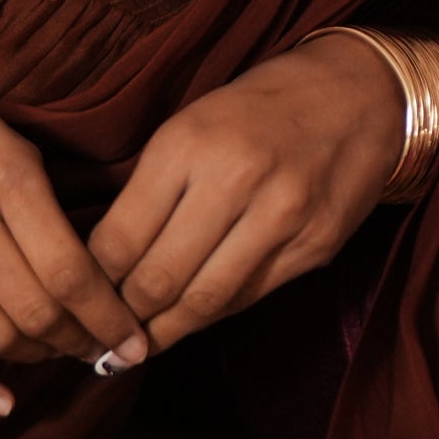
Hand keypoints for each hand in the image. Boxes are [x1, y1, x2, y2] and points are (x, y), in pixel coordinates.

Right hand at [0, 73, 148, 416]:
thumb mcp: (5, 142)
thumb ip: (46, 203)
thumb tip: (98, 270)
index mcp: (6, 178)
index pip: (73, 271)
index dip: (110, 318)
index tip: (132, 340)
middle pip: (38, 311)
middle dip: (79, 342)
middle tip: (96, 349)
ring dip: (34, 359)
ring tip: (51, 354)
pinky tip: (2, 402)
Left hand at [83, 37, 405, 357]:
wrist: (358, 95)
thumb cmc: (259, 110)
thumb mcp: (191, 125)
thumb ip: (150, 189)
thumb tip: (104, 263)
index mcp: (187, 144)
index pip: (120, 239)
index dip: (92, 283)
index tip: (80, 299)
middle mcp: (235, 180)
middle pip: (158, 279)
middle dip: (124, 317)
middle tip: (104, 335)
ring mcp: (282, 217)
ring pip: (204, 300)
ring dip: (165, 330)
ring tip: (140, 343)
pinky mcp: (315, 246)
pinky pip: (248, 297)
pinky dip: (213, 314)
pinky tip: (191, 319)